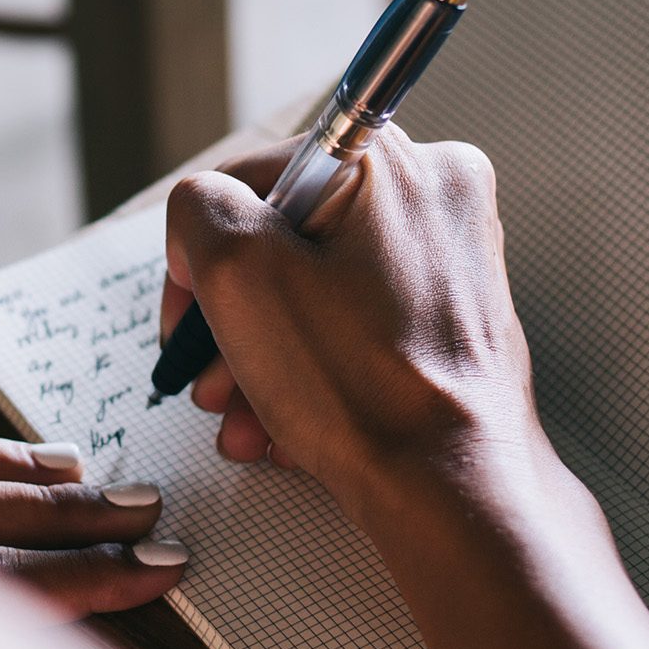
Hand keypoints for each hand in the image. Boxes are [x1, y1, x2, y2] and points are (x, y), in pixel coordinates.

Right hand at [159, 127, 545, 513]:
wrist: (452, 489)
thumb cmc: (361, 385)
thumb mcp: (238, 272)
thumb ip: (199, 209)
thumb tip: (206, 217)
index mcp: (390, 160)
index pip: (250, 182)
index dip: (201, 258)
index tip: (191, 325)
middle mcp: (436, 195)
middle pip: (288, 243)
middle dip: (236, 322)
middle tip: (214, 382)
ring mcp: (454, 259)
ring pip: (319, 292)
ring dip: (265, 357)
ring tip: (246, 419)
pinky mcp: (456, 318)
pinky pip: (359, 327)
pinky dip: (316, 371)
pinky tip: (288, 424)